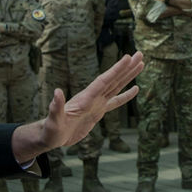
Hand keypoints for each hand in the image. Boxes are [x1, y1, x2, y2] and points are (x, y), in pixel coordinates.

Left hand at [13, 53, 144, 161]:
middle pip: (113, 79)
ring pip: (116, 86)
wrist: (50, 137)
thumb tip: (57, 92)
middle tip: (140, 54)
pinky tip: (135, 89)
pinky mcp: (98, 112)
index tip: (127, 57)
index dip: (116, 70)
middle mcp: (92, 97)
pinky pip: (115, 101)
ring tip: (140, 64)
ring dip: (128, 76)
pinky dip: (125, 95)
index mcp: (85, 98)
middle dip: (126, 67)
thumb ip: (56, 106)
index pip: (103, 81)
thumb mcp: (53, 120)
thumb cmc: (50, 130)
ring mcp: (96, 103)